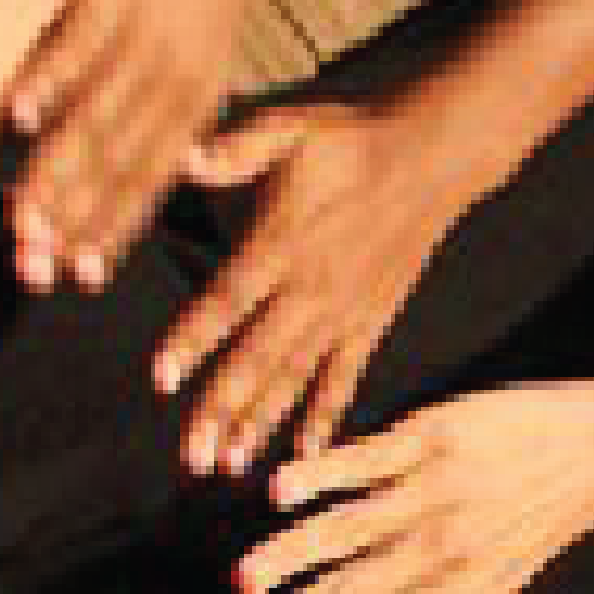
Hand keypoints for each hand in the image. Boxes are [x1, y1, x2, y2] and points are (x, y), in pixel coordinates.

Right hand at [3, 0, 275, 291]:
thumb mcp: (208, 57)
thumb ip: (178, 118)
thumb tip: (164, 175)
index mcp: (197, 100)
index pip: (151, 181)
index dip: (113, 230)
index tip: (79, 275)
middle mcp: (175, 79)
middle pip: (119, 165)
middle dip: (74, 220)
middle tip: (32, 264)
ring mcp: (144, 35)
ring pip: (97, 119)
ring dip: (55, 170)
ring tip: (15, 212)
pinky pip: (79, 46)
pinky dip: (47, 83)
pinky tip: (14, 116)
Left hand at [153, 89, 489, 479]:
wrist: (431, 158)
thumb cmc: (350, 140)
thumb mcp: (290, 127)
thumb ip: (236, 149)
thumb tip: (184, 156)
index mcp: (283, 241)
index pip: (228, 298)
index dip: (194, 339)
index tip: (162, 378)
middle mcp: (311, 286)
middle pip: (259, 356)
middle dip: (223, 407)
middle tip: (192, 455)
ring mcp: (343, 311)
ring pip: (295, 376)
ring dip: (262, 422)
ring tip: (231, 465)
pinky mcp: (370, 321)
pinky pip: (343, 376)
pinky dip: (324, 415)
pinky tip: (304, 453)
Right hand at [220, 378, 593, 593]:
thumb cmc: (534, 517)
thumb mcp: (492, 576)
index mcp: (458, 592)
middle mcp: (445, 549)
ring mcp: (439, 490)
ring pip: (352, 530)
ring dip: (293, 556)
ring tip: (244, 580)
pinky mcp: (437, 435)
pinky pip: (369, 459)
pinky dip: (322, 476)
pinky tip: (279, 492)